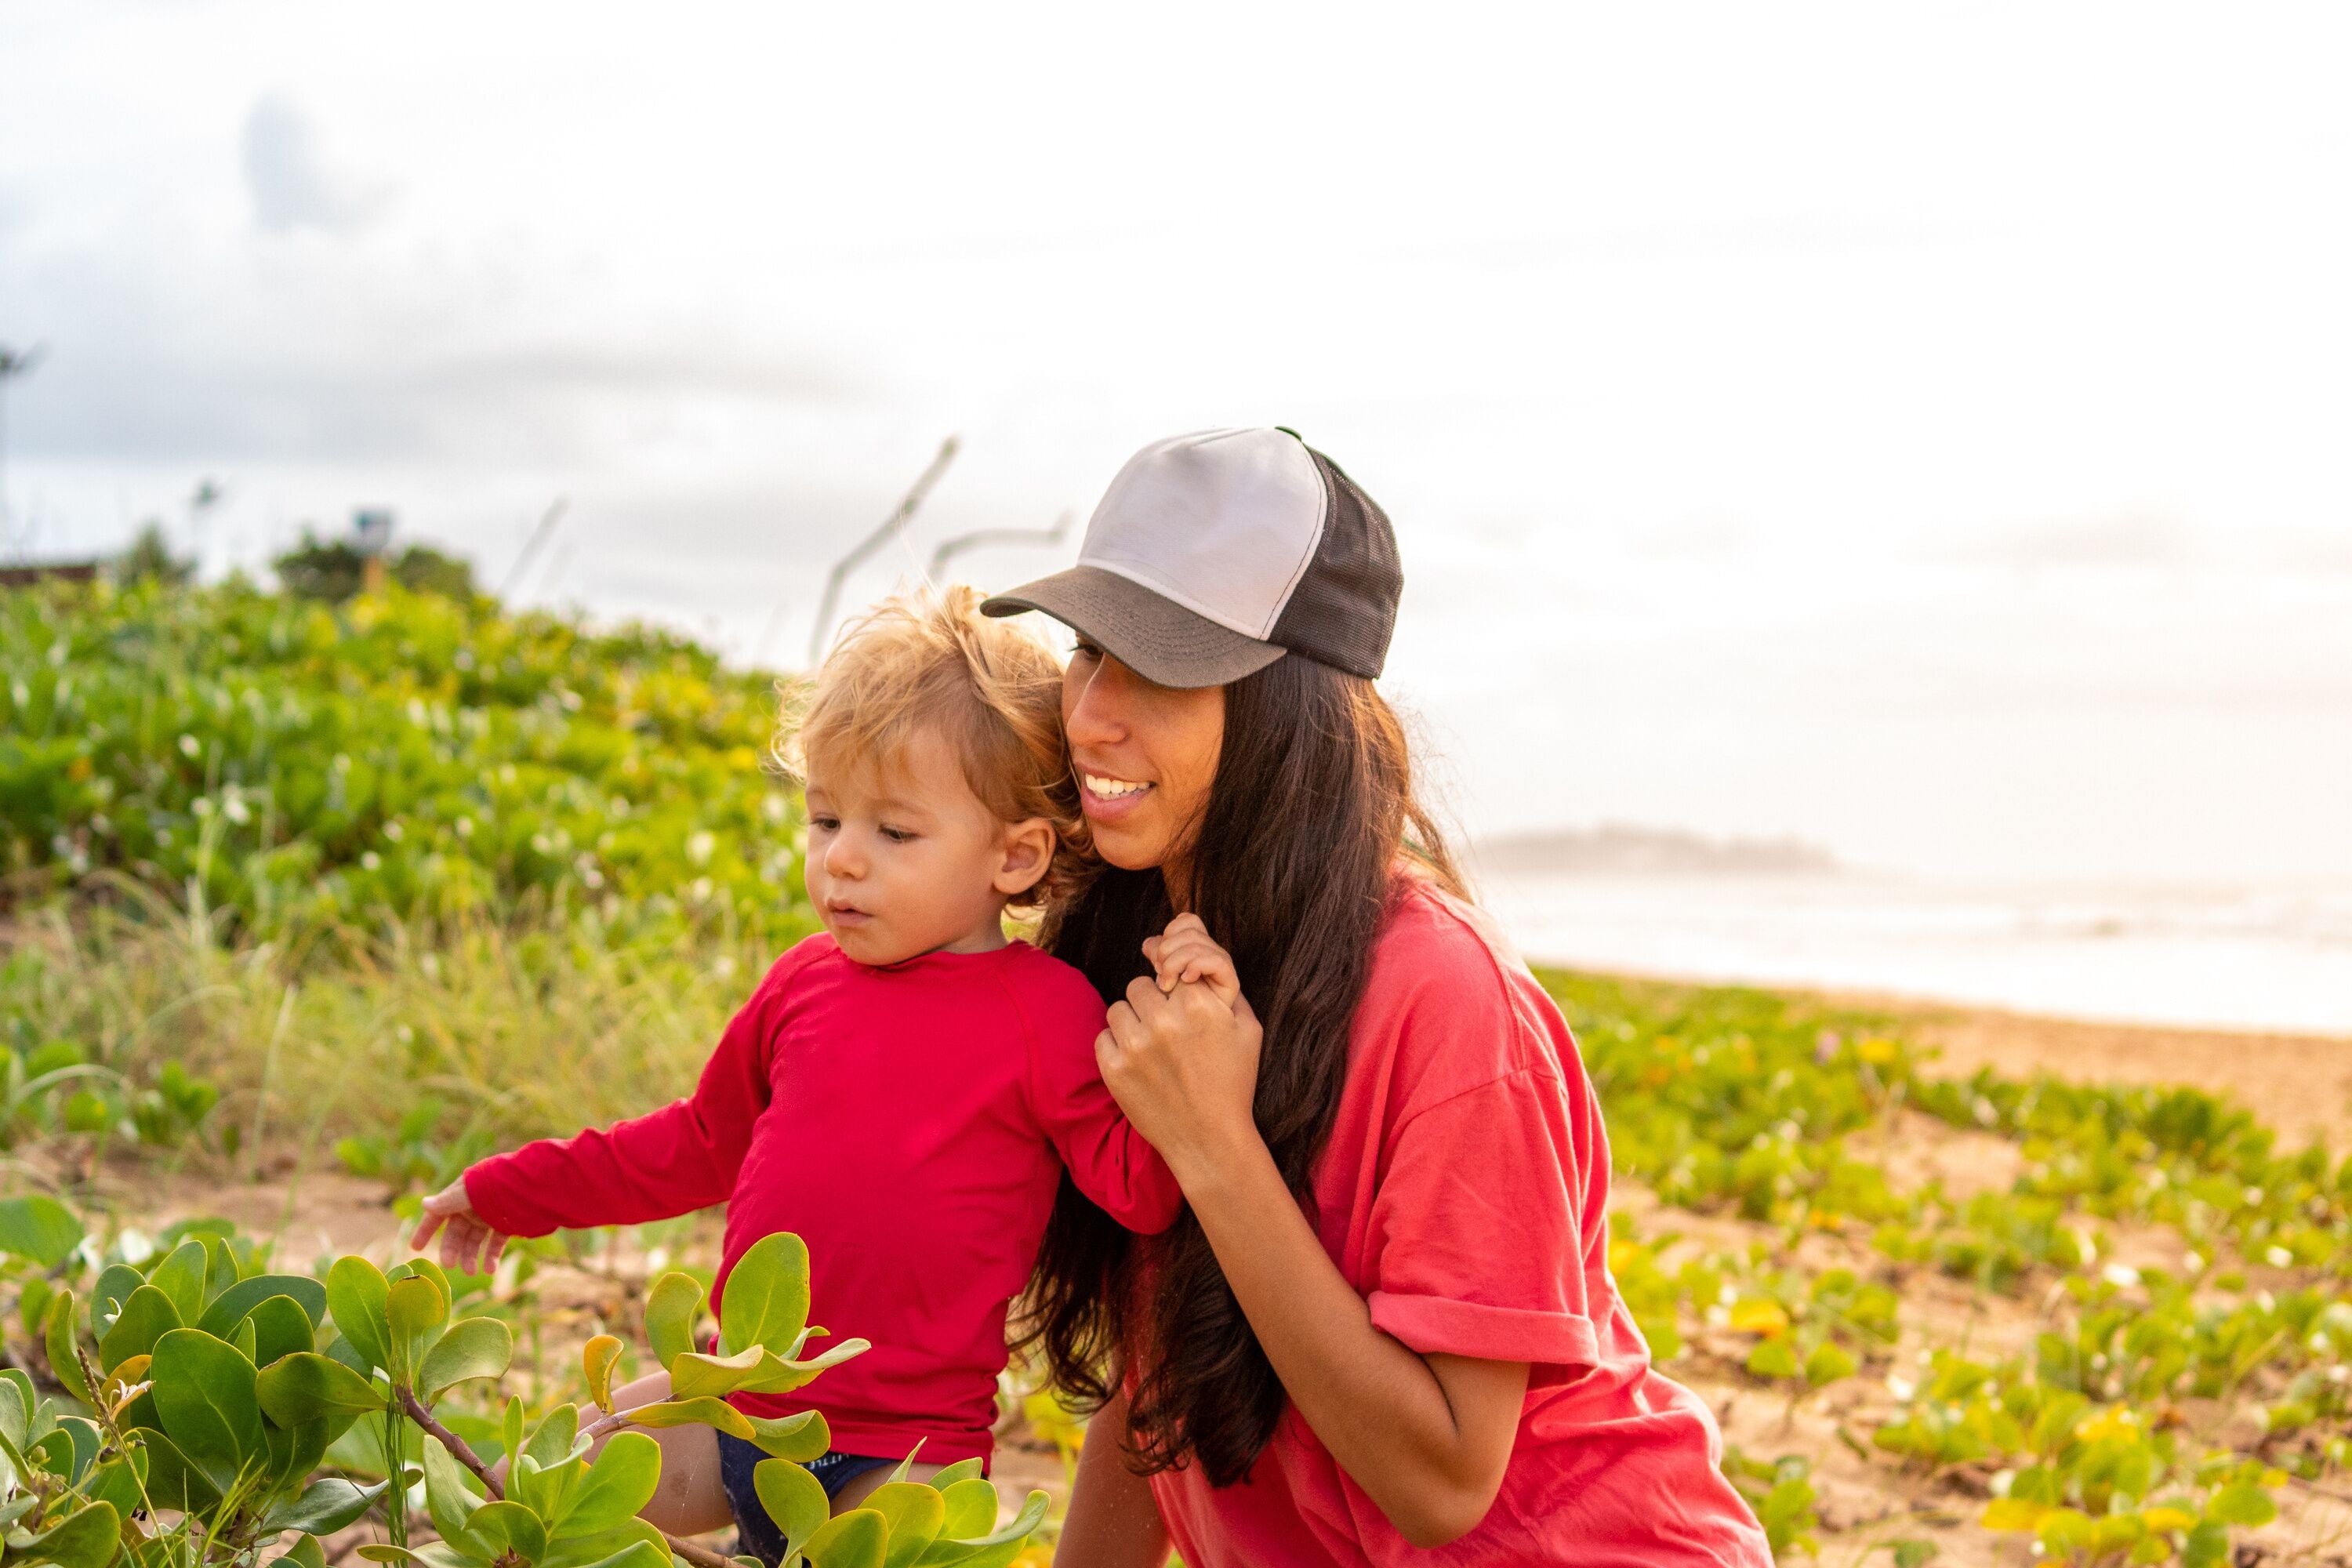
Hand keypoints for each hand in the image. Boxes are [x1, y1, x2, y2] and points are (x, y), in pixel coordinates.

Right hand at [409, 1178, 510, 1275]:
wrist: (535, 1184)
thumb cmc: (499, 1184)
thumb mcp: (470, 1193)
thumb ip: (448, 1202)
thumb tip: (425, 1204)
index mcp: (461, 1195)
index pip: (438, 1213)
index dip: (426, 1229)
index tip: (416, 1247)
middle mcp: (474, 1206)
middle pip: (457, 1231)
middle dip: (452, 1248)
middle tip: (449, 1265)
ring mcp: (491, 1215)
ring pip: (475, 1240)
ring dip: (471, 1256)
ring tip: (472, 1272)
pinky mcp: (508, 1224)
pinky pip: (495, 1243)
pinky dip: (492, 1257)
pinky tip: (489, 1270)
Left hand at [1097, 918, 1262, 1184]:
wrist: (1210, 1140)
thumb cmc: (1232, 1079)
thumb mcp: (1246, 1024)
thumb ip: (1221, 974)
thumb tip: (1183, 926)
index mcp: (1201, 1004)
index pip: (1172, 964)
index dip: (1174, 980)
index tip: (1179, 997)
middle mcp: (1166, 1020)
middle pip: (1142, 983)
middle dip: (1153, 1002)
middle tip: (1170, 1032)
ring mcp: (1137, 1045)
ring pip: (1120, 1006)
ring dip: (1133, 1023)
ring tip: (1155, 1049)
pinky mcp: (1114, 1069)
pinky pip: (1104, 1036)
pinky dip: (1118, 1048)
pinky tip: (1141, 1067)